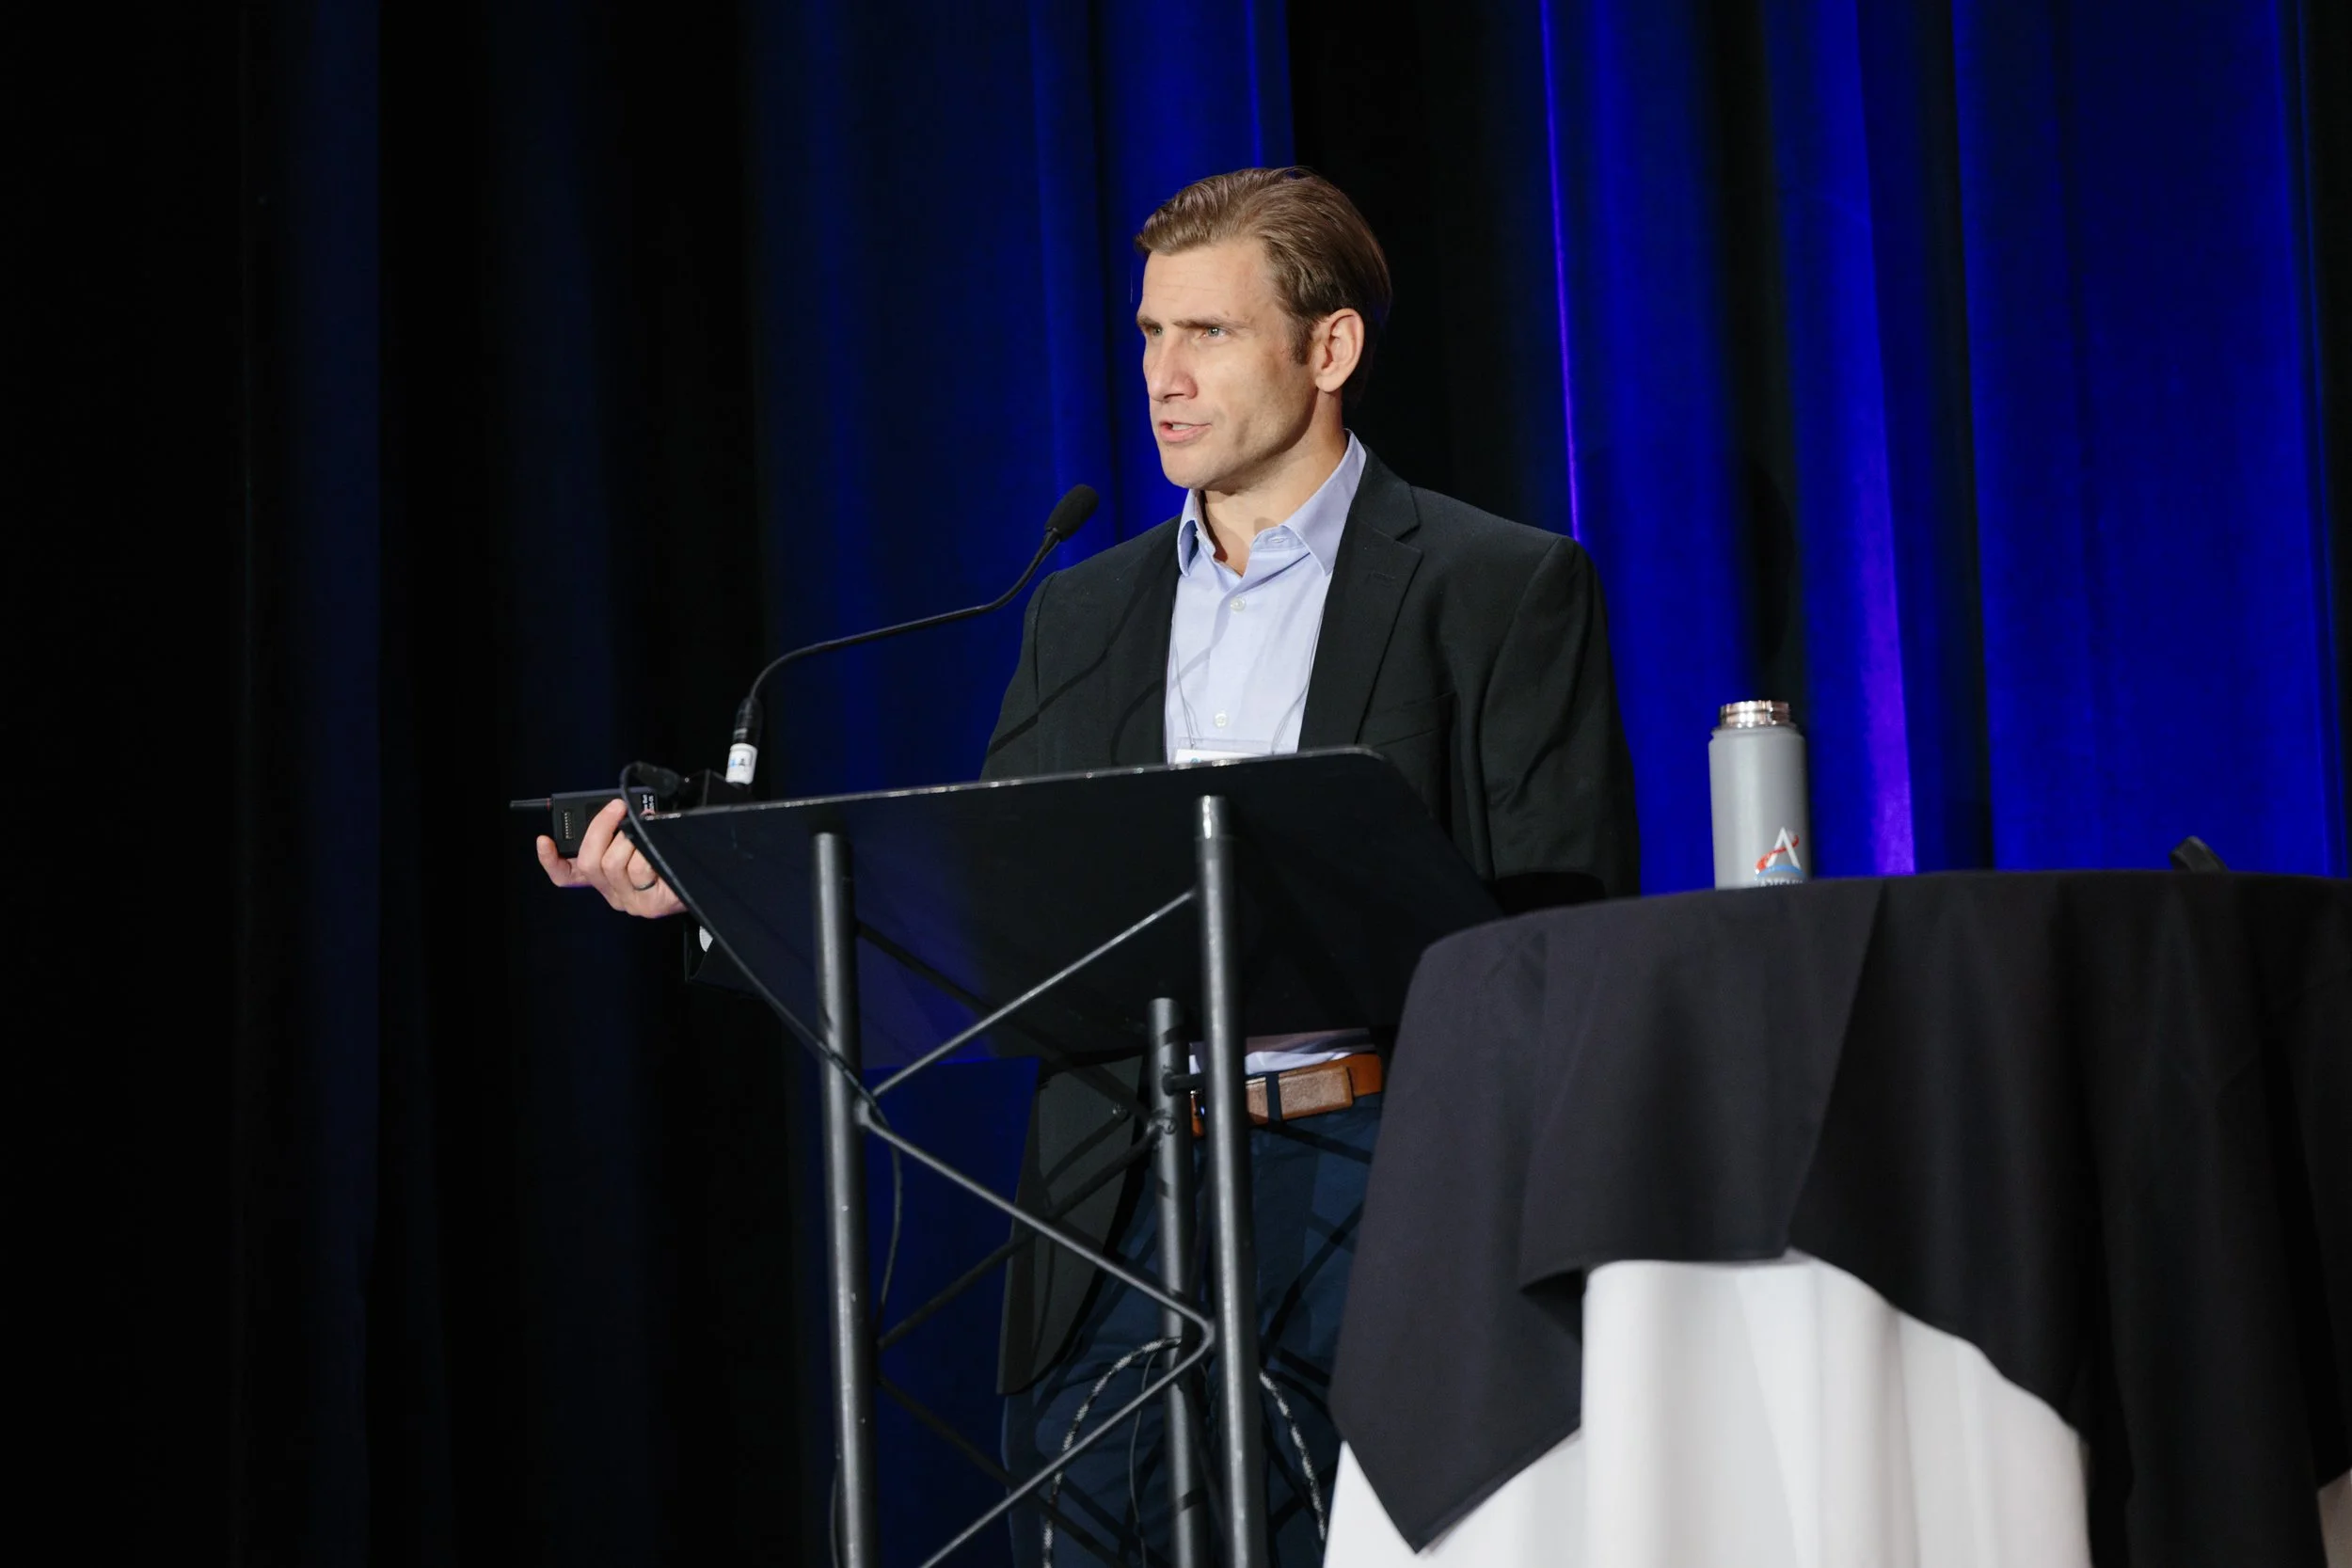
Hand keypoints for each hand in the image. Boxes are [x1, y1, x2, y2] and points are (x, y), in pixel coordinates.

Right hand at [537, 797, 685, 918]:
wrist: (706, 879)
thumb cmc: (668, 855)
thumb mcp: (637, 840)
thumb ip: (617, 832)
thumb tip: (614, 810)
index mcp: (603, 878)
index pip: (565, 876)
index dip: (549, 860)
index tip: (544, 841)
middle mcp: (612, 892)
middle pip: (588, 862)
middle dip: (601, 828)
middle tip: (618, 807)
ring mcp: (631, 901)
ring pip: (613, 865)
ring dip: (629, 839)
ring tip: (645, 829)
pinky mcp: (651, 905)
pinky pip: (640, 872)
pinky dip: (648, 853)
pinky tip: (657, 850)